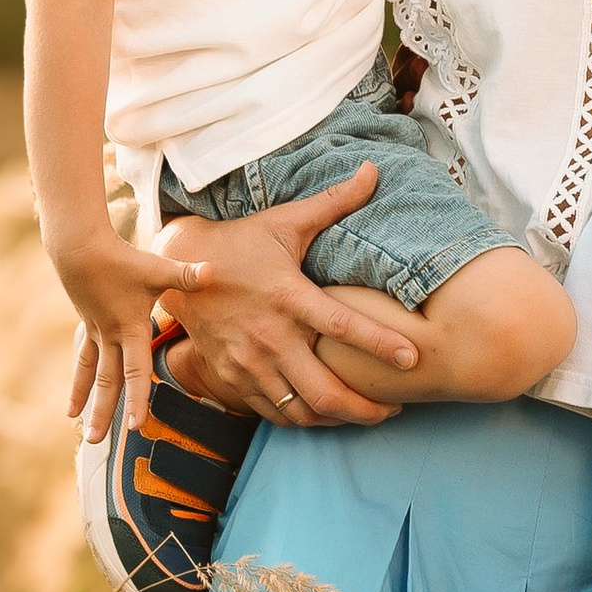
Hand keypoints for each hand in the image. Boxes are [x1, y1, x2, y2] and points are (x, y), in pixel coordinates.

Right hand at [52, 221, 213, 439]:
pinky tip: (73, 404)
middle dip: (105, 411)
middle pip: (108, 381)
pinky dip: (79, 383)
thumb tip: (212, 272)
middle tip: (98, 442)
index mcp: (129, 328)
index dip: (136, 398)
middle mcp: (110, 337)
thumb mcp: (156, 267)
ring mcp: (96, 334)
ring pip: (91, 375)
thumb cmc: (123, 259)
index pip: (135, 370)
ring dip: (86, 402)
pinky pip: (84, 361)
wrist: (80, 248)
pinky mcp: (89, 328)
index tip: (135, 426)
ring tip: (79, 428)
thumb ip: (185, 275)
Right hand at [158, 173, 414, 427]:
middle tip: (394, 409)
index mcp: (288, 296)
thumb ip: (333, 202)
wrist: (178, 268)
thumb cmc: (241, 243)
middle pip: (325, 391)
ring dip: (339, 420)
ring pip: (301, 411)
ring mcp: (249, 362)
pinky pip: (274, 413)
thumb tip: (373, 171)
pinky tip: (327, 413)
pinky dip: (304, 420)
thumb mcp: (285, 221)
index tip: (413, 360)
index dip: (380, 345)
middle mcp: (269, 336)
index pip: (342, 326)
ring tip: (368, 415)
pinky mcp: (233, 376)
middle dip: (366, 409)